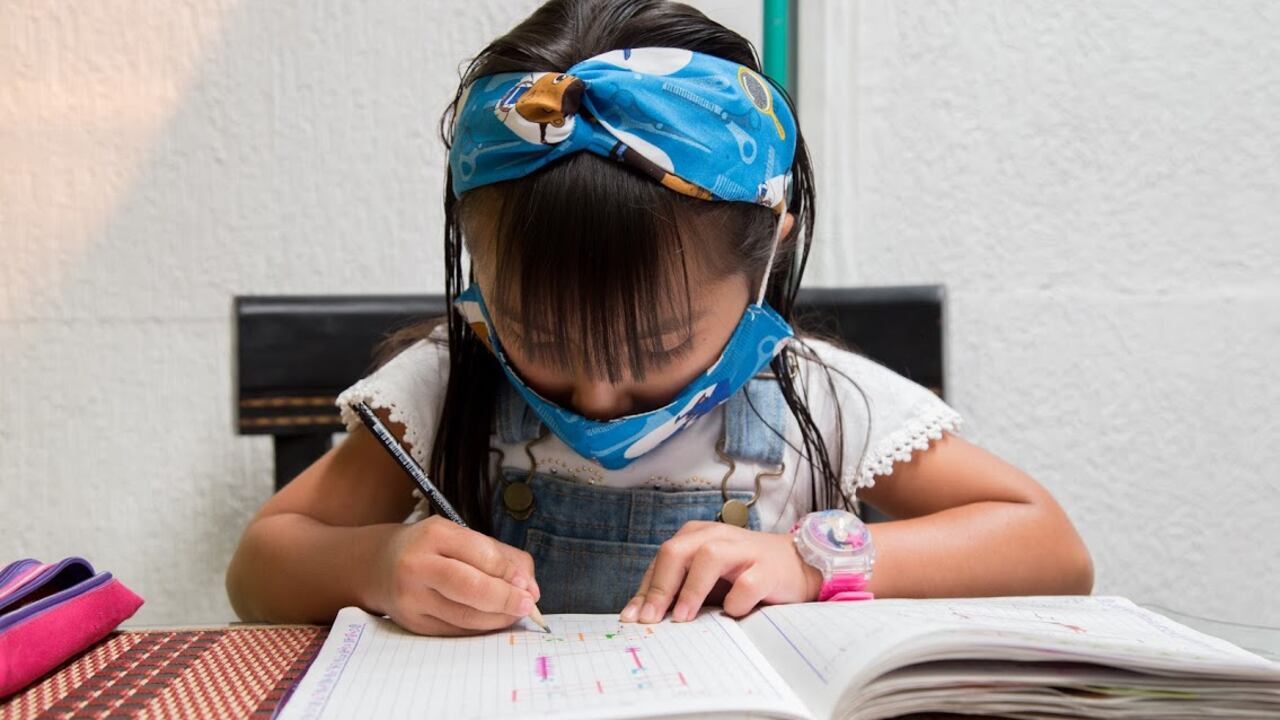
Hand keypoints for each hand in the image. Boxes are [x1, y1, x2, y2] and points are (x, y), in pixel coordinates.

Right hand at [374, 516, 540, 635]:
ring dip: (498, 619)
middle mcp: (418, 565)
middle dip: (507, 599)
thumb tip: (531, 588)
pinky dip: (480, 628)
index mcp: (435, 535)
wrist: (380, 566)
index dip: (510, 574)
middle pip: (472, 588)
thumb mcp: (461, 537)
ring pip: (466, 616)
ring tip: (513, 613)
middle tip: (527, 605)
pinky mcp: (413, 624)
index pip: (482, 556)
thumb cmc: (431, 549)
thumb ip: (501, 557)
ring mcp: (412, 598)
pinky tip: (491, 620)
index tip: (528, 585)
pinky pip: (456, 631)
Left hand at [620, 521, 821, 622]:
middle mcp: (716, 536)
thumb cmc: (742, 573)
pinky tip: (731, 613)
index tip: (632, 619)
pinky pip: (747, 584)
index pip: (661, 560)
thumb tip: (638, 615)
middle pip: (676, 552)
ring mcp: (743, 549)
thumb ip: (675, 590)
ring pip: (709, 557)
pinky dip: (736, 601)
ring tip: (682, 618)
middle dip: (660, 587)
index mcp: (695, 536)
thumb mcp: (704, 579)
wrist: (796, 564)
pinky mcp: (768, 568)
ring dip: (692, 589)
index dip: (645, 590)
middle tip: (651, 619)